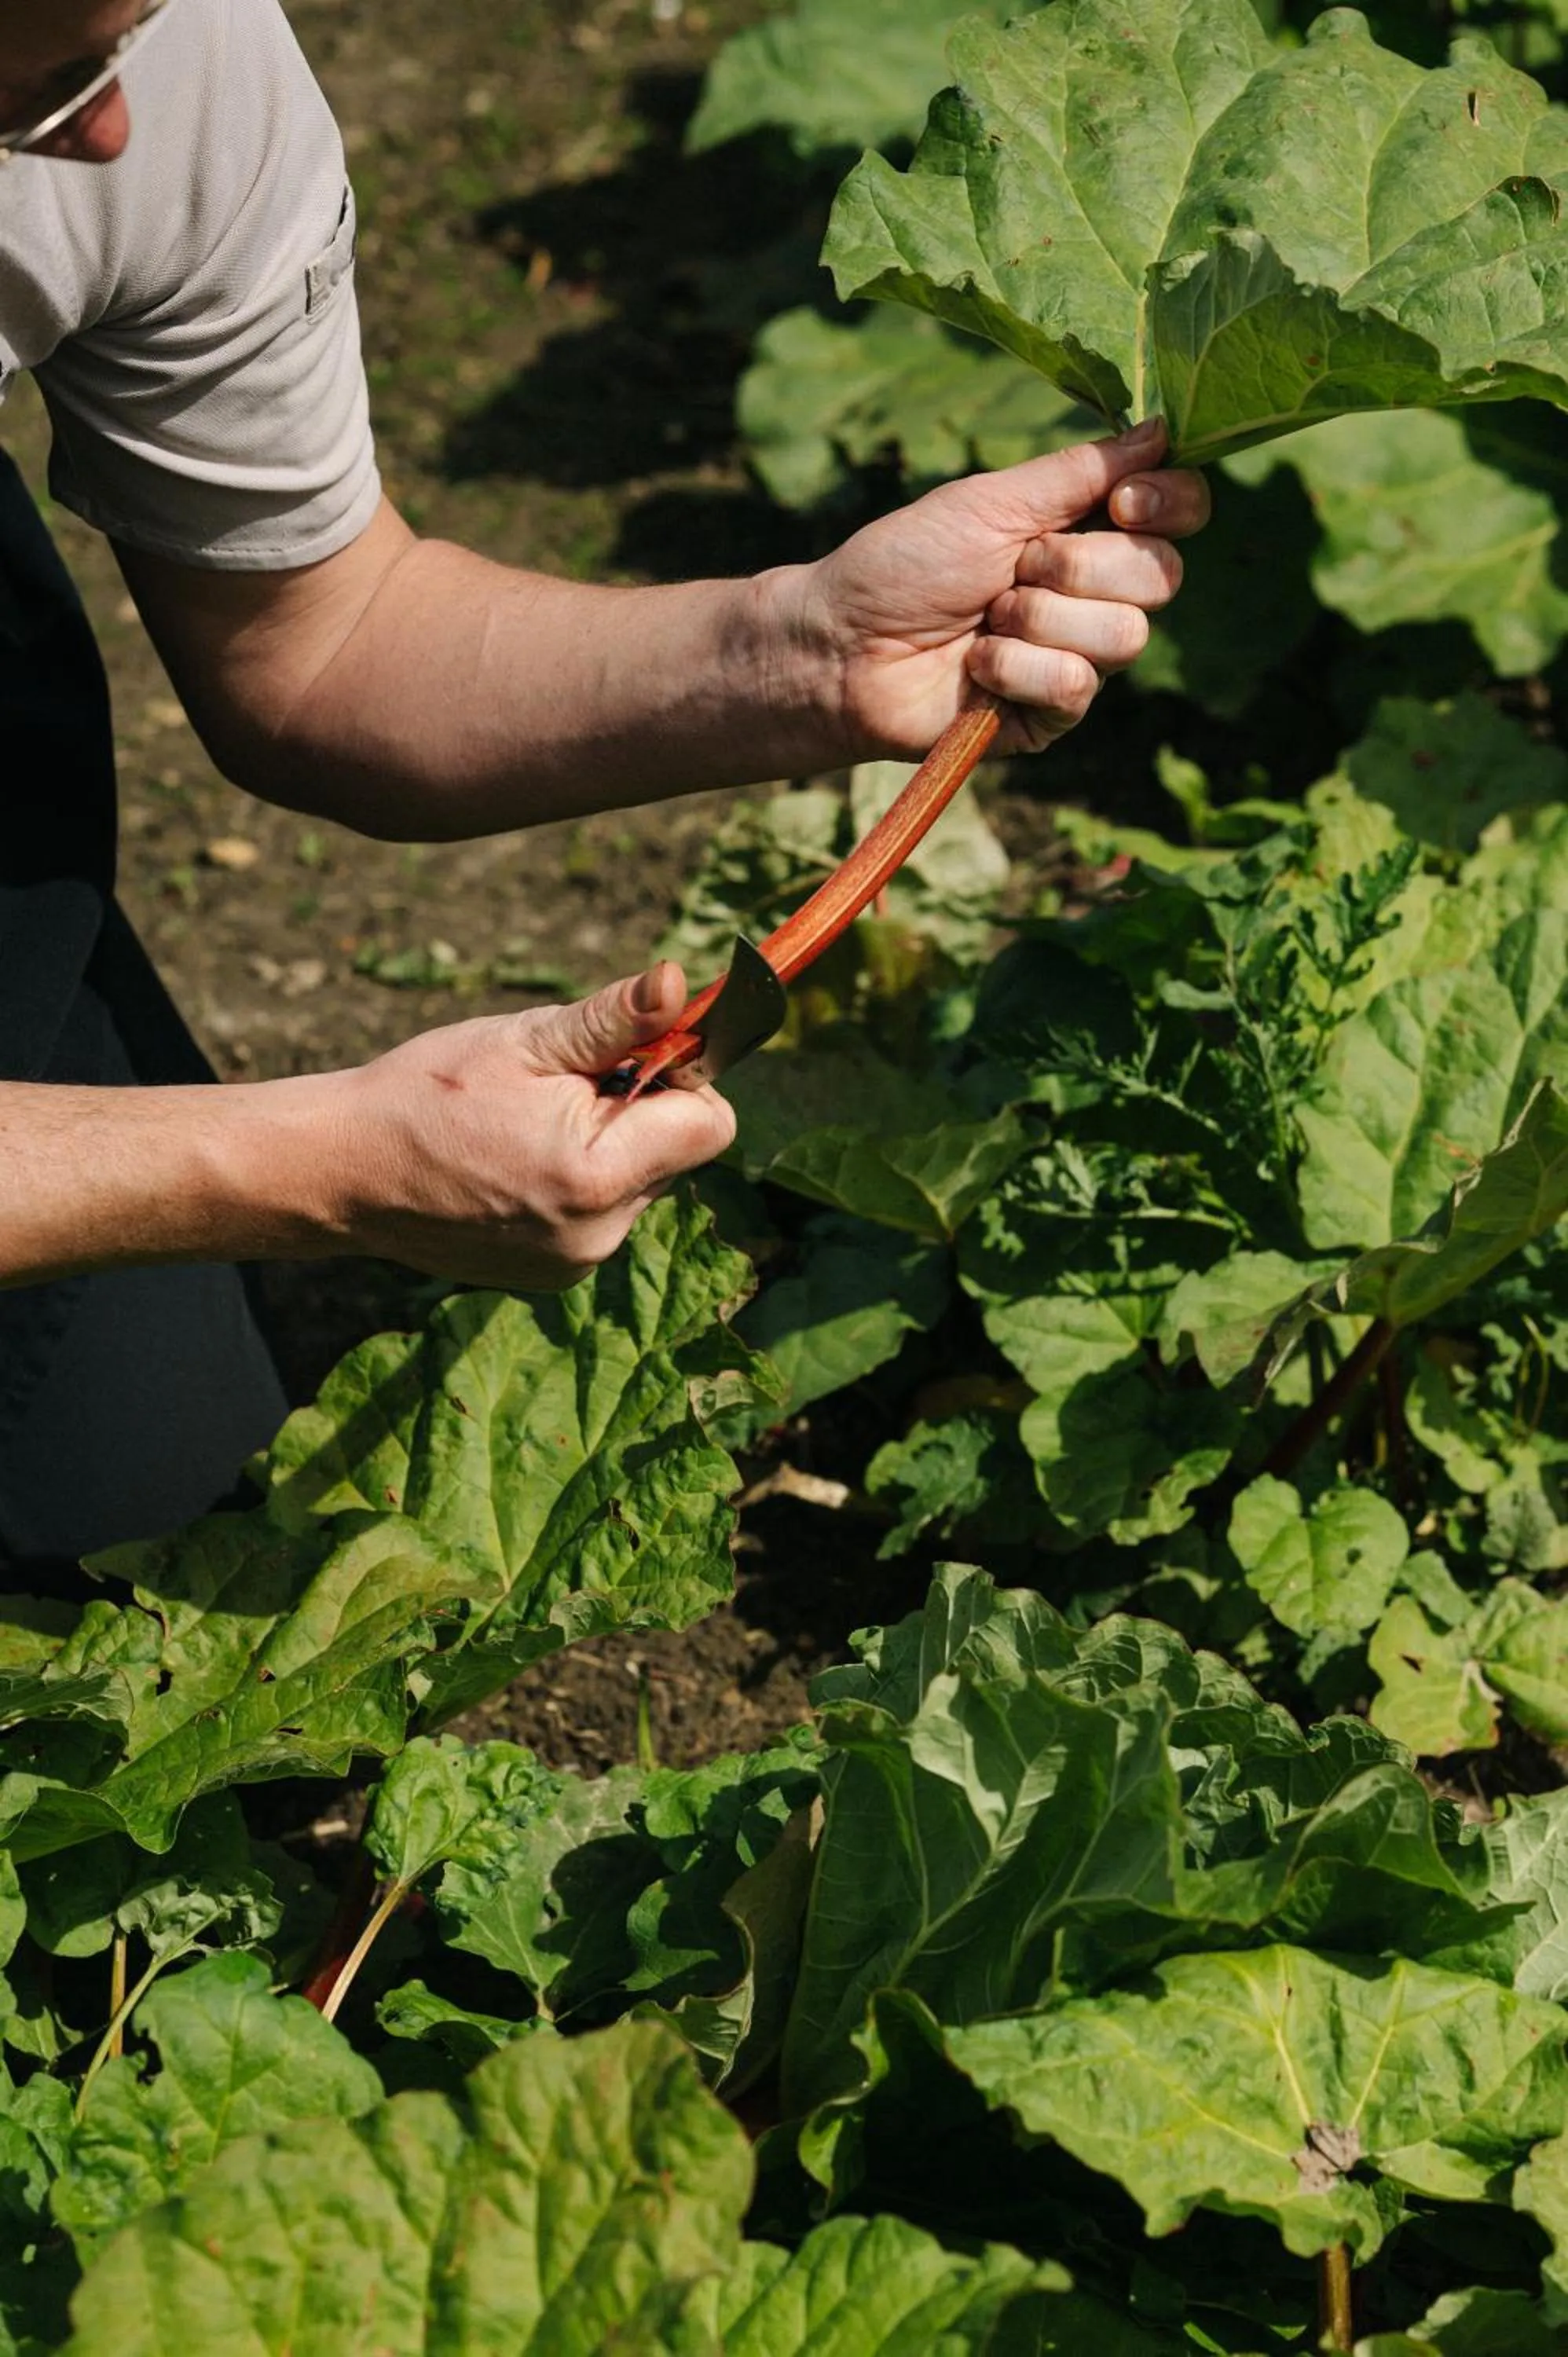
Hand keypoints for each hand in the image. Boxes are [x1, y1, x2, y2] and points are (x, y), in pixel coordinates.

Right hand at [318, 962, 734, 1289]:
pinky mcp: (553, 1278)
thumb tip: (682, 984)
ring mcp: (576, 1264)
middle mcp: (600, 1235)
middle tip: (561, 1086)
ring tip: (527, 1125)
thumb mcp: (524, 1041)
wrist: (342, 1171)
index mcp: (600, 1175)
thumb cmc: (428, 1094)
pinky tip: (514, 1163)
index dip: (685, 1077)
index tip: (633, 1053)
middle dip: (639, 1111)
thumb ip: (614, 1019)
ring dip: (608, 1147)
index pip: (711, 1125)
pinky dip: (576, 1184)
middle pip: (677, 1155)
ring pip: (640, 1185)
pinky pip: (600, 1216)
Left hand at [798, 418, 1210, 755]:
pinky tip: (976, 667)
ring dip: (1041, 618)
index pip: (1179, 516)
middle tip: (1012, 569)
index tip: (1122, 501)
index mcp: (1086, 532)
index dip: (1170, 506)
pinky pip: (1076, 685)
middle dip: (1078, 565)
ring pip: (1125, 636)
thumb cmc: (905, 564)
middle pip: (1161, 576)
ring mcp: (1077, 658)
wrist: (843, 644)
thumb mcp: (991, 502)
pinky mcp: (1052, 715)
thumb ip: (1079, 472)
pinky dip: (1017, 668)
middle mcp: (1094, 595)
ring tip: (985, 620)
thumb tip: (1161, 430)